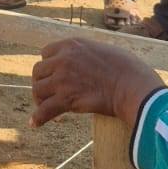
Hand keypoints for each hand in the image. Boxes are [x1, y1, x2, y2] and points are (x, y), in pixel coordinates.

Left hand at [30, 36, 160, 127]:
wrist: (132, 87)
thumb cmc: (127, 69)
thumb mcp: (102, 49)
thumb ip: (86, 53)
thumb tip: (84, 62)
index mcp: (72, 45)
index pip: (46, 52)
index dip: (49, 64)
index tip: (53, 74)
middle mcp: (63, 59)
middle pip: (38, 71)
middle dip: (42, 82)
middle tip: (49, 93)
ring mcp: (62, 79)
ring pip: (38, 89)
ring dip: (40, 99)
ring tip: (46, 107)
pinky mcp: (66, 99)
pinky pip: (44, 110)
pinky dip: (38, 118)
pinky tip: (35, 124)